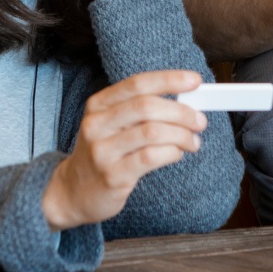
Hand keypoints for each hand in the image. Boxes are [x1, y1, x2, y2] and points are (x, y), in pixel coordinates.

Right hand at [42, 70, 206, 230]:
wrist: (72, 192)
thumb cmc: (103, 153)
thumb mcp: (112, 124)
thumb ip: (141, 111)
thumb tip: (186, 101)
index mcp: (98, 105)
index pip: (138, 83)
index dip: (169, 79)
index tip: (195, 81)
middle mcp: (97, 124)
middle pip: (147, 106)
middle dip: (181, 112)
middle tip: (200, 121)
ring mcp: (102, 151)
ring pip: (152, 132)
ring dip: (181, 135)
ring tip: (192, 141)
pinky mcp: (112, 175)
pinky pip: (150, 158)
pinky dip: (172, 153)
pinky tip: (177, 154)